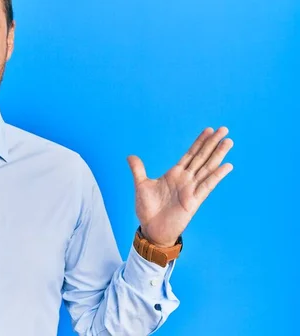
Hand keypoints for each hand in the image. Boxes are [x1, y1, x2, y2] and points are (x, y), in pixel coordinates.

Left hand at [126, 127, 233, 246]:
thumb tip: (130, 156)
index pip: (190, 154)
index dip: (199, 142)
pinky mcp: (194, 201)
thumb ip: (138, 170)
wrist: (151, 229)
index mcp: (174, 174)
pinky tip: (226, 166)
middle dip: (212, 143)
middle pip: (201, 157)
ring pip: (207, 168)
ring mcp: (191, 189)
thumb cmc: (148, 209)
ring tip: (228, 142)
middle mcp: (185, 179)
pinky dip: (216, 176)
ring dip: (218, 155)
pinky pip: (207, 186)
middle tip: (224, 129)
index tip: (209, 129)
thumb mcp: (141, 185)